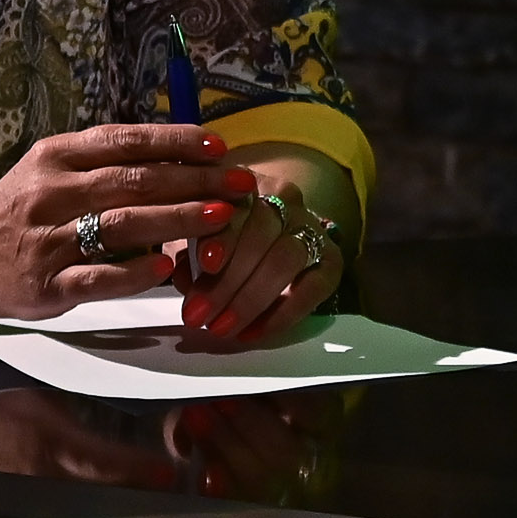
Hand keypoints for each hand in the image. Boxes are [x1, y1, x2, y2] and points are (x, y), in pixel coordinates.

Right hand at [0, 122, 242, 321]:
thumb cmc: (22, 207)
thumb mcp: (53, 168)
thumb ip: (106, 161)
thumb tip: (182, 154)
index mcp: (58, 156)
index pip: (127, 140)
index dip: (177, 141)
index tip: (219, 146)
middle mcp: (53, 192)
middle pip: (135, 181)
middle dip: (196, 181)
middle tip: (241, 183)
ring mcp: (50, 240)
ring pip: (123, 225)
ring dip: (178, 221)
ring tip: (222, 217)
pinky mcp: (47, 284)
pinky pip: (98, 276)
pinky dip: (136, 272)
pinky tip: (169, 268)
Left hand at [173, 178, 343, 344]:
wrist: (277, 233)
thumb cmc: (222, 235)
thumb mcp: (197, 233)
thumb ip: (187, 248)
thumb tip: (185, 280)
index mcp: (246, 184)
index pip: (239, 203)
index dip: (224, 234)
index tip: (206, 264)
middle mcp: (285, 200)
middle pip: (263, 232)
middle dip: (228, 280)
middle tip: (198, 316)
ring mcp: (312, 228)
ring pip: (287, 258)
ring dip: (251, 299)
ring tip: (221, 328)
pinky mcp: (331, 260)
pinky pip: (313, 288)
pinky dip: (282, 314)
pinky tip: (252, 333)